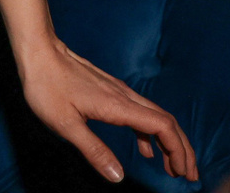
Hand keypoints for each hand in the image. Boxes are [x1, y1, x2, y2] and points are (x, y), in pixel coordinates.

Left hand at [17, 37, 197, 183]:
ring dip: (170, 142)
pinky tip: (146, 150)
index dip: (178, 150)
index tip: (183, 172)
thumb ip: (93, 150)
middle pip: (167, 121)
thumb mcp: (65, 124)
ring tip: (174, 167)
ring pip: (156, 116)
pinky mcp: (110, 91)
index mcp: (118, 106)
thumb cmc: (47, 86)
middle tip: (190, 174)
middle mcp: (125, 96)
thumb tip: (118, 177)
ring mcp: (119, 92)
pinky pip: (140, 113)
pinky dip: (151, 134)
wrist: (38, 51)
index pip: (162, 127)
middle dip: (183, 148)